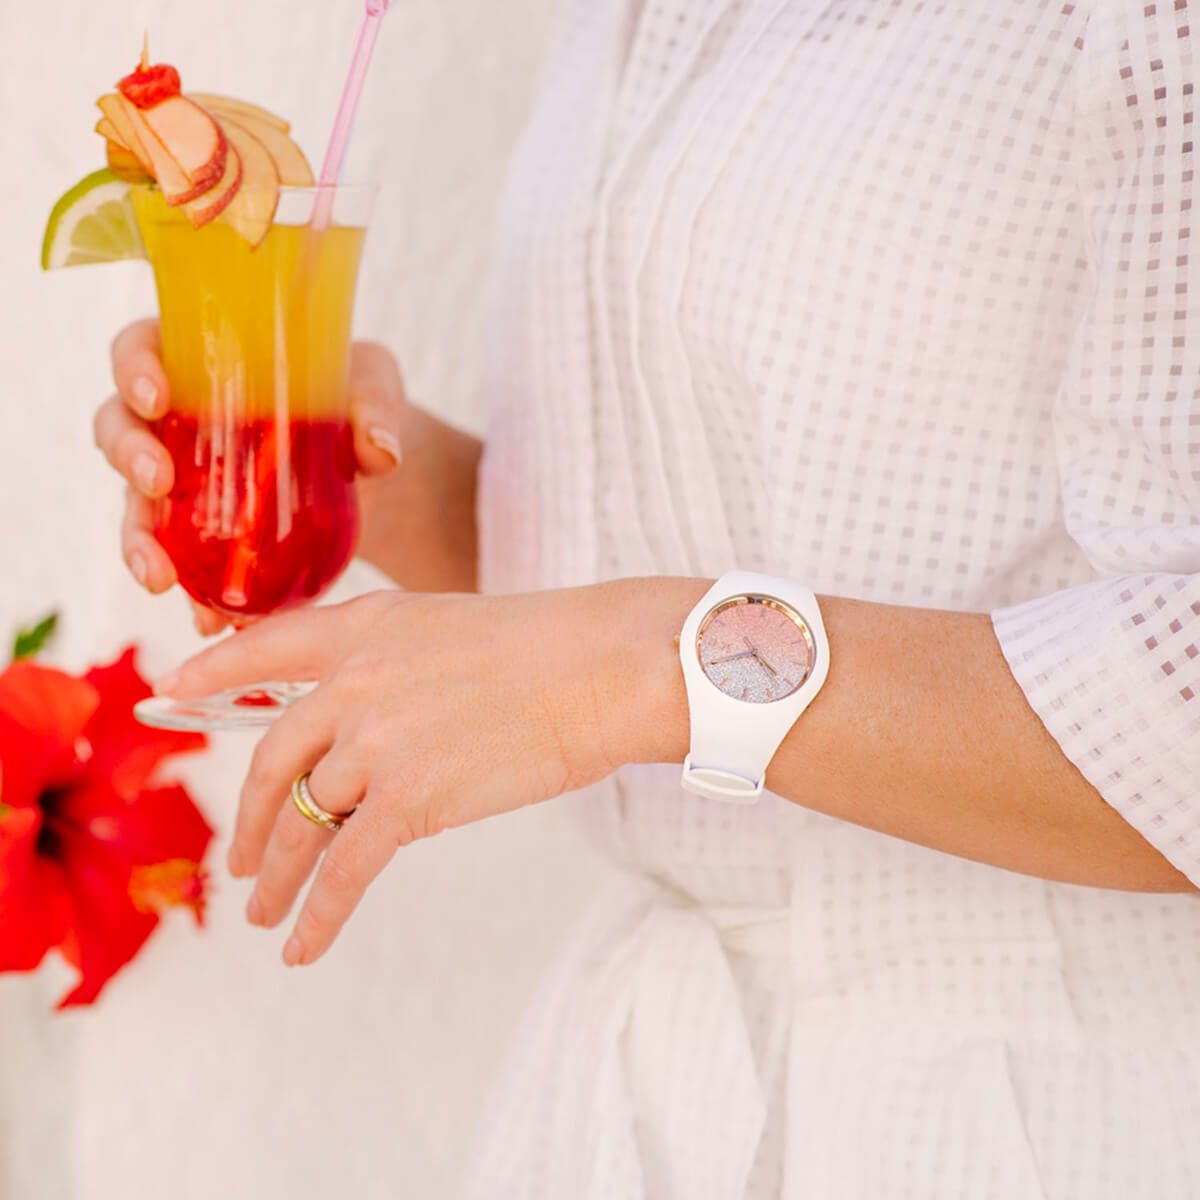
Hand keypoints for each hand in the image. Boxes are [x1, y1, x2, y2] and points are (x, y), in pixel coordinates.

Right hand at [94, 320, 409, 633]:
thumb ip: (375, 407)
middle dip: (128, 457)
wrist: (367, 463)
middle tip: (158, 481)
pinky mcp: (204, 535)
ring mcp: (182, 481)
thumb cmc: (356, 400)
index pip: (139, 350)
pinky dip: (193, 595)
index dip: (133, 370)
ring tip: (160, 577)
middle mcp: (174, 421)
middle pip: (120, 431)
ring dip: (138, 542)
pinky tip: (211, 620)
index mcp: (197, 362)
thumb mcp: (373, 386)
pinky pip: (183, 565)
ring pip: (137, 508)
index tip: (156, 396)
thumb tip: (380, 451)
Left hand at [154, 579, 700, 964]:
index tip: (171, 692)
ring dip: (277, 877)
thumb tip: (363, 726)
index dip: (212, 672)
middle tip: (241, 857)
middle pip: (271, 761)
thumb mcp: (448, 628)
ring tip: (263, 911)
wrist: (600, 670)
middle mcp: (353, 684)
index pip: (263, 648)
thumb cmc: (548, 648)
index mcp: (363, 631)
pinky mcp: (408, 800)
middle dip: (249, 818)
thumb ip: (390, 664)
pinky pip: (345, 870)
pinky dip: (318, 916)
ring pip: (301, 823)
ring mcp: (375, 743)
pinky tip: (302, 949)